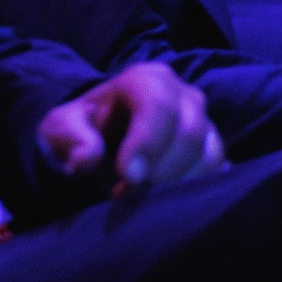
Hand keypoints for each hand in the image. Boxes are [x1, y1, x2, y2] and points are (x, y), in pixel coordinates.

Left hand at [35, 61, 224, 194]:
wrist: (103, 137)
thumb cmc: (83, 129)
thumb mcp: (61, 128)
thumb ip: (72, 139)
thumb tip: (86, 159)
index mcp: (147, 79)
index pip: (158, 105)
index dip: (146, 143)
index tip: (127, 179)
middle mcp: (184, 95)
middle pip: (191, 131)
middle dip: (162, 171)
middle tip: (130, 194)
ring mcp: (205, 121)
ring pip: (210, 153)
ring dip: (178, 185)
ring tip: (144, 200)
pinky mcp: (213, 148)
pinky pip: (220, 171)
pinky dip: (198, 190)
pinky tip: (169, 201)